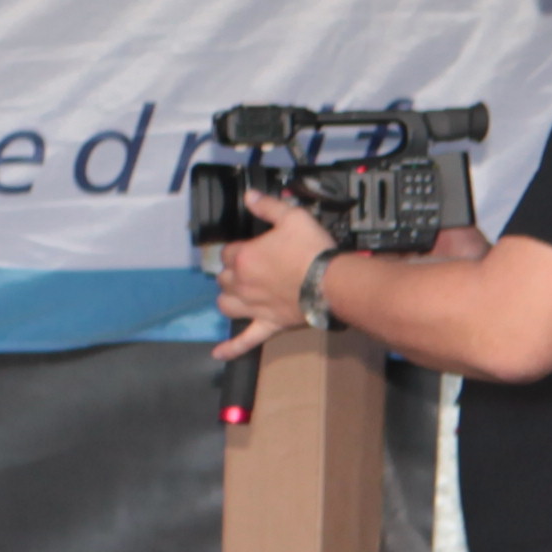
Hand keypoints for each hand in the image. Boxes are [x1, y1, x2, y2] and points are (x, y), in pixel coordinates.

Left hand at [204, 187, 331, 362]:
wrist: (334, 282)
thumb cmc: (313, 249)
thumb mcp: (293, 217)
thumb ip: (269, 206)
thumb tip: (250, 196)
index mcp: (244, 257)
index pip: (227, 251)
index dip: (238, 248)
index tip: (252, 247)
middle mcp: (242, 284)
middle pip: (224, 278)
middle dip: (233, 272)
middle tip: (251, 268)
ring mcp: (253, 306)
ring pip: (226, 305)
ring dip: (229, 299)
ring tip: (237, 295)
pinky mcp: (268, 323)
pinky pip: (246, 339)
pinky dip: (232, 348)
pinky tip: (218, 354)